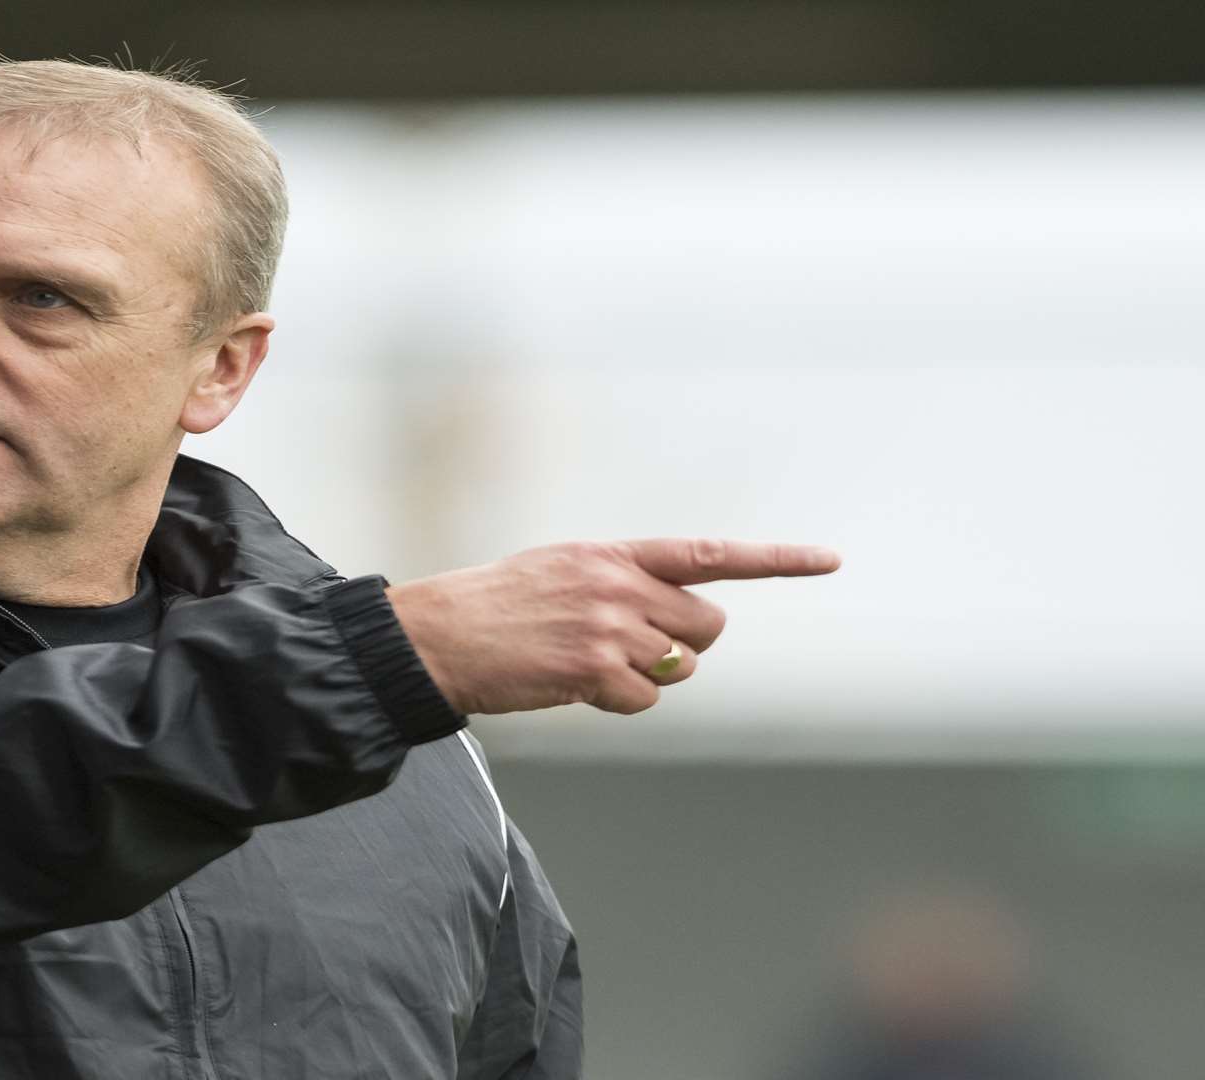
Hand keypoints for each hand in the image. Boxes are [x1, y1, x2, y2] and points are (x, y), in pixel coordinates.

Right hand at [384, 539, 840, 715]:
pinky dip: (619, 703)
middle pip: (707, 624)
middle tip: (632, 649)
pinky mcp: (595, 670)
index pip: (710, 553)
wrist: (438, 634)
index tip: (828, 559)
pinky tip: (575, 687)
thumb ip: (619, 580)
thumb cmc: (493, 606)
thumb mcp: (560, 568)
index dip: (775, 558)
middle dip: (685, 644)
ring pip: (679, 667)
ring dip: (644, 677)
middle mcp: (620, 583)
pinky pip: (645, 700)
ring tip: (584, 664)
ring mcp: (610, 626)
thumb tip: (672, 621)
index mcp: (613, 553)